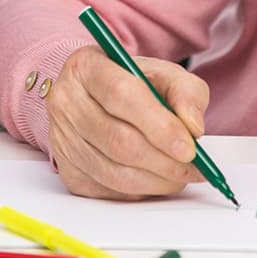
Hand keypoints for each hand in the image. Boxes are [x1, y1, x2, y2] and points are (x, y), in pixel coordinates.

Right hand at [46, 44, 210, 200]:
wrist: (97, 97)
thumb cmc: (132, 84)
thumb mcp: (164, 74)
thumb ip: (186, 93)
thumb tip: (193, 127)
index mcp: (87, 67)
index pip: (122, 96)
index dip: (159, 125)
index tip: (189, 147)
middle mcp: (66, 102)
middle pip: (118, 140)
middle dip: (163, 160)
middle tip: (194, 166)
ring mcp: (62, 139)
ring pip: (114, 172)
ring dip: (156, 180)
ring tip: (181, 174)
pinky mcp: (68, 171)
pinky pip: (108, 190)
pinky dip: (140, 190)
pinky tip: (157, 179)